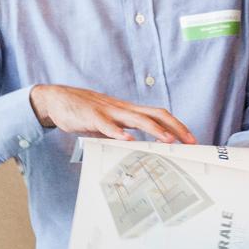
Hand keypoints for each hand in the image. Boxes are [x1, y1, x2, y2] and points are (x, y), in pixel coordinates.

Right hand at [28, 85, 194, 143]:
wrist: (58, 99)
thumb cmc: (84, 112)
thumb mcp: (107, 125)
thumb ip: (121, 134)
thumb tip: (136, 149)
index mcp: (127, 111)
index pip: (158, 116)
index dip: (176, 125)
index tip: (190, 138)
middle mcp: (123, 109)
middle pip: (155, 114)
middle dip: (175, 127)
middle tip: (190, 141)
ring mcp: (108, 111)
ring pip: (136, 118)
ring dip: (153, 129)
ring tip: (167, 140)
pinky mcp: (91, 116)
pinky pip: (107, 125)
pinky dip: (118, 133)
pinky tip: (127, 140)